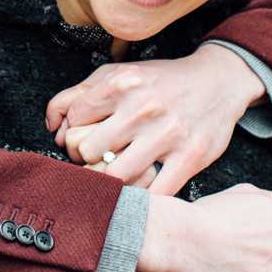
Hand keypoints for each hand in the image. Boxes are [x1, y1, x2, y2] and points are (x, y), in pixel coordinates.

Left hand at [45, 45, 264, 195]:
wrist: (218, 82)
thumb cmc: (162, 81)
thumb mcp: (119, 73)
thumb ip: (79, 93)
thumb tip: (53, 125)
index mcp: (121, 83)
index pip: (73, 119)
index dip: (71, 133)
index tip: (81, 140)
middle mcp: (142, 107)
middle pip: (88, 150)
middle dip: (87, 159)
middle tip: (96, 160)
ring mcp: (167, 134)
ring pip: (115, 176)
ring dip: (108, 182)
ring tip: (113, 174)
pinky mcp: (189, 158)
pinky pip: (153, 193)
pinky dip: (140, 198)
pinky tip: (138, 189)